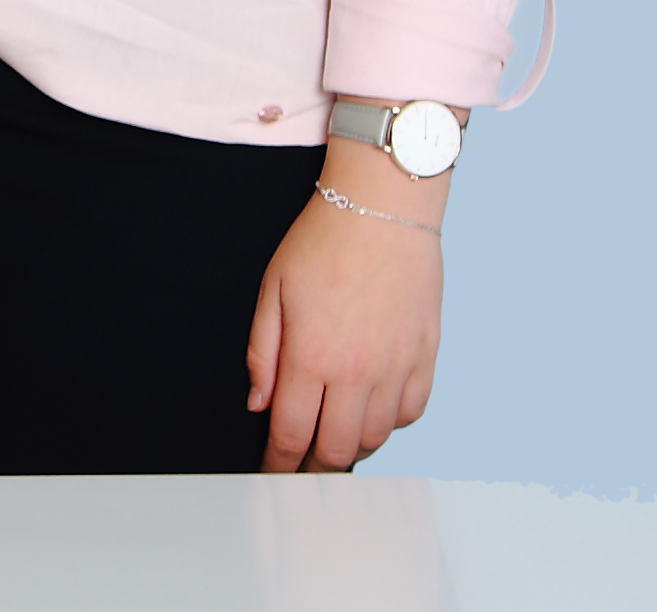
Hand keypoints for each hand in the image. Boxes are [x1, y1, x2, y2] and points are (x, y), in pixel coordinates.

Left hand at [245, 143, 446, 471]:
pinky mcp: (426, 358)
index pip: (292, 433)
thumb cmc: (321, 243)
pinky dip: (391, 424)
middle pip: (337, 447)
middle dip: (315, 466)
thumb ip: (261, 353)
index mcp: (312, 357)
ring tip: (333, 442)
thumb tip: (259, 404)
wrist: (381, 211)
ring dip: (353, 447)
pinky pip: (411, 412)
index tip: (272, 473)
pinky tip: (373, 413)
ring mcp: (397, 368)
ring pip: (377, 437)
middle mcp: (358, 372)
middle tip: (301, 468)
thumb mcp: (271, 291)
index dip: (279, 462)